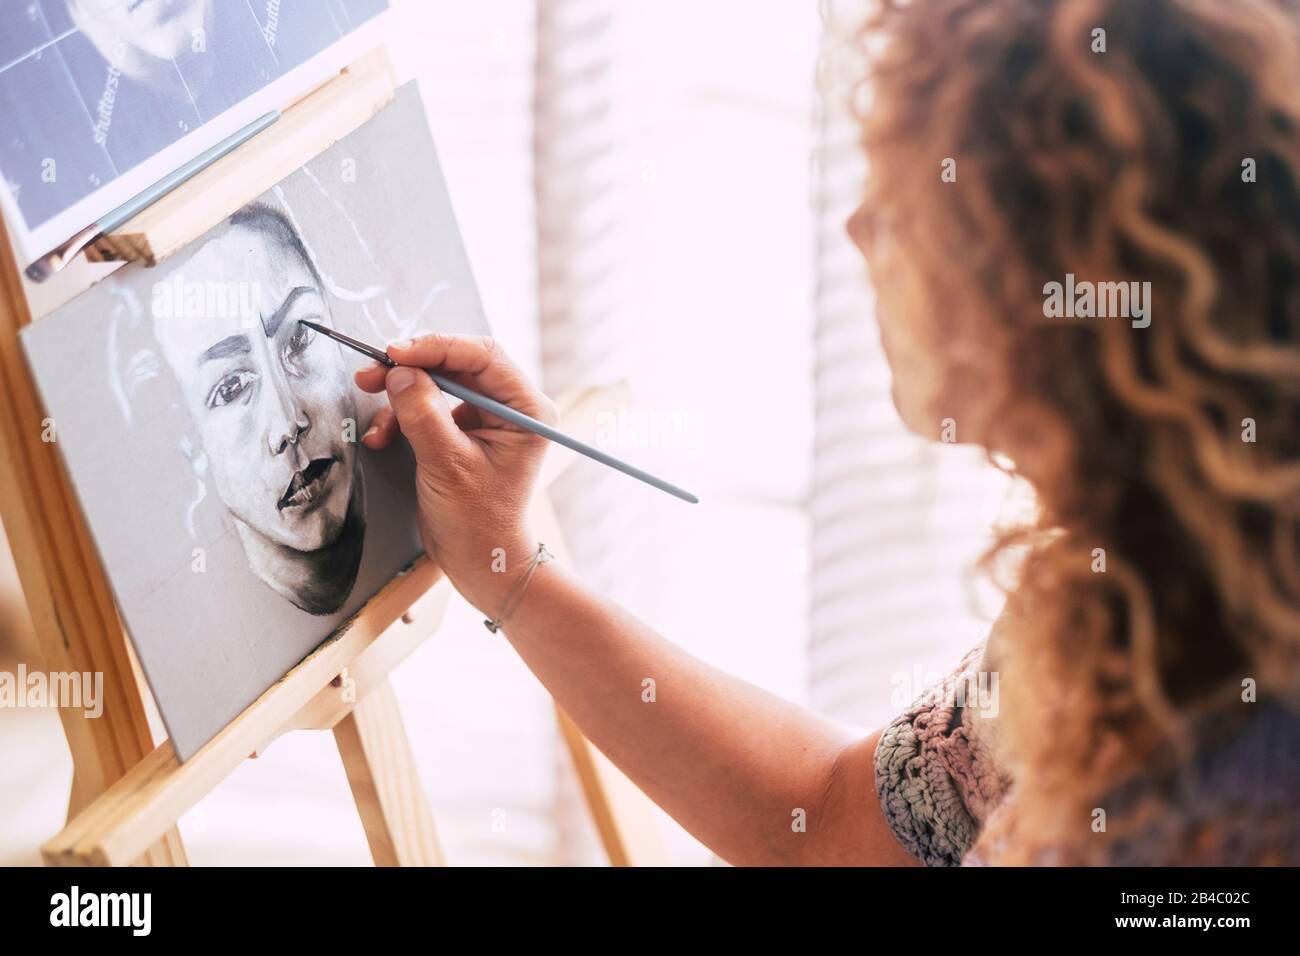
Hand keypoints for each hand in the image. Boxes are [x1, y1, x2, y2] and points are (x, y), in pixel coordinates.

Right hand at [354, 333, 558, 613]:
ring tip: (377, 424)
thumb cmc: (478, 521)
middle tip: (371, 374)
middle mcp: (511, 406)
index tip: (395, 353)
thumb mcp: (448, 464)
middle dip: (411, 369)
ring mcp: (486, 417)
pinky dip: (402, 416)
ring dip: (400, 397)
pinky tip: (382, 438)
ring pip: (437, 383)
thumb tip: (399, 371)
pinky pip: (428, 406)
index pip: (482, 355)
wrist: (480, 561)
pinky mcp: (463, 430)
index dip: (436, 347)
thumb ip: (422, 414)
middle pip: (456, 364)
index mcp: (527, 409)